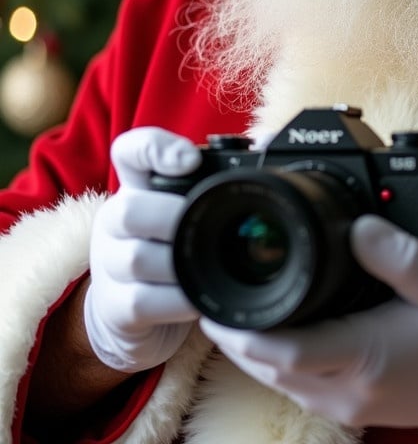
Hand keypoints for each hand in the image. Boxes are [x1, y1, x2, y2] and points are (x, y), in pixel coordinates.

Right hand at [83, 126, 201, 371]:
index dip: (153, 148)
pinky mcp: (115, 307)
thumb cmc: (173, 248)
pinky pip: (141, 302)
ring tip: (207, 267)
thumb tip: (268, 142)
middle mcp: (116, 222)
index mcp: (138, 189)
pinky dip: (176, 301)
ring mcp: (110, 265)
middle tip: (204, 227)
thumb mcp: (188, 208)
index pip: (130, 151)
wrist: (136, 314)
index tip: (191, 160)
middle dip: (171, 218)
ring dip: (178, 264)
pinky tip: (196, 299)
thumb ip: (219, 178)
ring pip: (135, 259)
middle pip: (127, 210)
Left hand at [201, 215, 417, 432]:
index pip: (291, 350)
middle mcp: (347, 389)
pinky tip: (262, 332)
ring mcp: (342, 404)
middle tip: (208, 298)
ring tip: (224, 310)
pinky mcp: (344, 407)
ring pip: (275, 380)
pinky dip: (270, 359)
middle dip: (234, 336)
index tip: (220, 303)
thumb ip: (400, 255)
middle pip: (270, 367)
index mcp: (367, 356)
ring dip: (247, 349)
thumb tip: (359, 225)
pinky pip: (292, 385)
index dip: (248, 331)